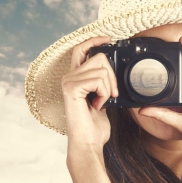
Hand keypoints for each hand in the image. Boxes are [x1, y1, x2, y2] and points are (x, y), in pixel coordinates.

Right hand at [61, 36, 117, 151]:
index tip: (108, 39)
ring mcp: (68, 81)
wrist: (88, 143)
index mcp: (75, 77)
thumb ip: (104, 83)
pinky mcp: (71, 88)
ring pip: (101, 69)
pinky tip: (97, 105)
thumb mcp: (103, 99)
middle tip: (111, 95)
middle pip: (98, 57)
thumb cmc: (95, 126)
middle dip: (112, 76)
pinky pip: (98, 80)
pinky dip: (104, 93)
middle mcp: (69, 77)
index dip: (94, 40)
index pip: (81, 49)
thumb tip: (113, 71)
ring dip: (109, 88)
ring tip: (101, 103)